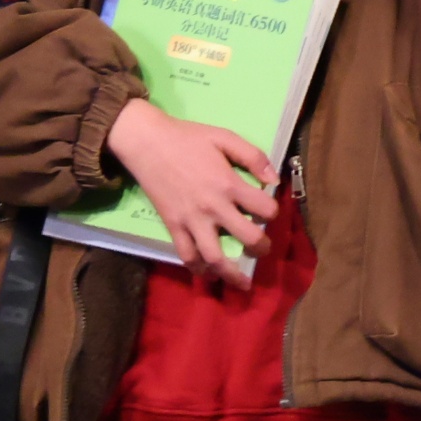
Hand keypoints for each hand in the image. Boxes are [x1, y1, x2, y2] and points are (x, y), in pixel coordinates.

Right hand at [106, 97, 276, 285]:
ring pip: (214, 257)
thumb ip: (254, 157)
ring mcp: (191, 220)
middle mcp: (213, 207)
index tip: (269, 210)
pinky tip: (207, 273)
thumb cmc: (188, 138)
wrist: (146, 143)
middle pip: (247, 237)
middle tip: (264, 249)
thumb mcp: (226, 138)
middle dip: (262, 247)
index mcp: (229, 184)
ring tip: (241, 282)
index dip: (273, 211)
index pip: (265, 209)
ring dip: (231, 273)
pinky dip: (198, 268)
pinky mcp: (172, 226)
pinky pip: (186, 255)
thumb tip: (273, 180)